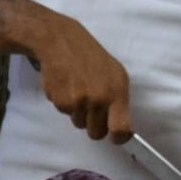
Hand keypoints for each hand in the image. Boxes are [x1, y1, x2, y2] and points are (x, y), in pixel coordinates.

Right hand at [25, 10, 131, 142]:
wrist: (61, 41)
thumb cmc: (91, 57)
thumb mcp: (115, 73)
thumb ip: (118, 100)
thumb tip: (120, 126)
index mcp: (116, 92)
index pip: (120, 128)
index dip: (118, 138)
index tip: (115, 137)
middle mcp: (98, 99)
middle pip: (97, 133)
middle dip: (94, 125)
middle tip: (91, 108)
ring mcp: (78, 101)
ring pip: (79, 124)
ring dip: (79, 113)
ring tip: (77, 89)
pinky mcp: (60, 101)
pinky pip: (65, 113)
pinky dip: (65, 103)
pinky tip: (66, 85)